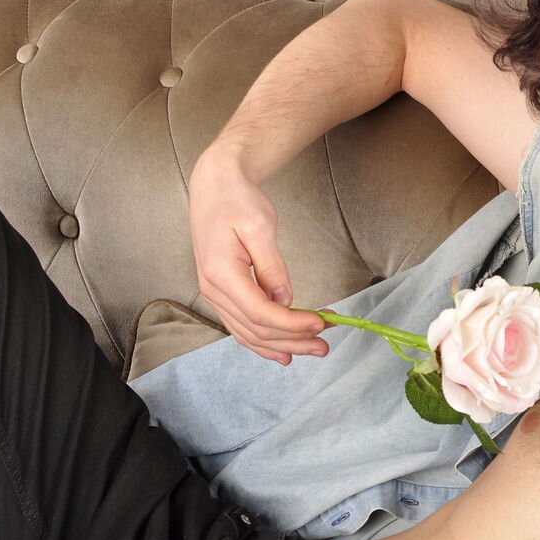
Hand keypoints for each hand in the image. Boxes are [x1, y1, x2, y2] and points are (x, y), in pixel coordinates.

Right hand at [187, 147, 328, 364]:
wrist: (214, 188)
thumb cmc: (237, 200)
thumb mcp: (260, 226)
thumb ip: (273, 266)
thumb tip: (285, 300)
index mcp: (221, 274)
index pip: (260, 312)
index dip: (292, 323)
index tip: (321, 322)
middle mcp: (214, 291)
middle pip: (257, 330)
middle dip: (294, 341)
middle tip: (326, 345)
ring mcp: (215, 296)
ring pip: (250, 334)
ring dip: (283, 346)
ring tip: (314, 349)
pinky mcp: (222, 295)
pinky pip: (242, 327)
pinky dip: (264, 343)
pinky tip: (284, 352)